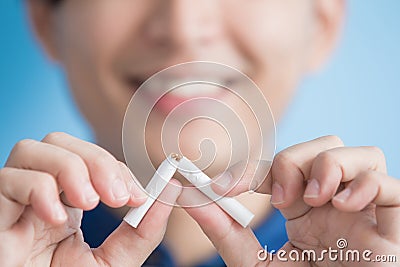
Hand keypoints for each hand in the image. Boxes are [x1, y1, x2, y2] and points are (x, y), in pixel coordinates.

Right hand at [0, 132, 180, 266]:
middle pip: (60, 141)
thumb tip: (172, 189)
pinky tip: (57, 220)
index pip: (89, 158)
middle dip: (95, 160)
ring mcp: (16, 201)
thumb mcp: (116, 260)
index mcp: (68, 200)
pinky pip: (9, 179)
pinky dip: (38, 189)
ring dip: (69, 168)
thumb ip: (144, 229)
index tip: (137, 197)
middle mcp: (40, 193)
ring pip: (32, 148)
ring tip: (88, 203)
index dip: (116, 168)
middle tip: (114, 197)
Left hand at [183, 135, 399, 265]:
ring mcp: (366, 209)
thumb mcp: (253, 262)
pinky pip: (391, 183)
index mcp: (304, 207)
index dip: (248, 170)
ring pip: (361, 153)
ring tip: (313, 201)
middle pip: (323, 145)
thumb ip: (224, 230)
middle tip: (281, 199)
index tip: (219, 186)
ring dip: (329, 166)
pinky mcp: (394, 223)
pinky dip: (365, 185)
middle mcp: (335, 200)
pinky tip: (342, 207)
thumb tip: (190, 198)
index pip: (279, 168)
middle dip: (294, 161)